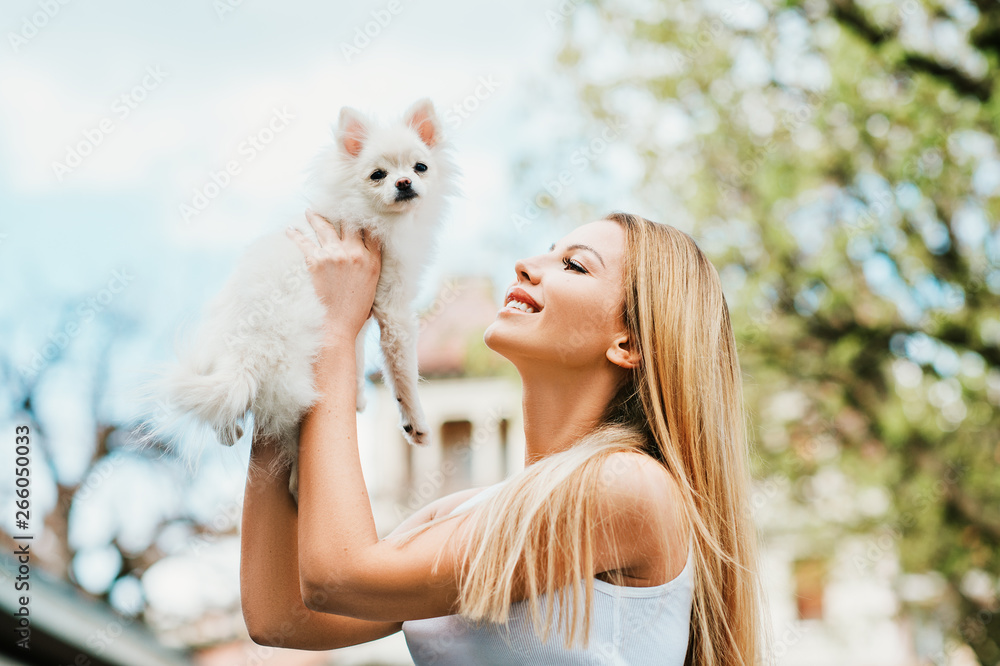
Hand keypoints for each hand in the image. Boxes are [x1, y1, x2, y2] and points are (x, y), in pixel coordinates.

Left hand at [286, 210, 380, 342]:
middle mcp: (356, 254)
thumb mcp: (372, 287)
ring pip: (326, 227)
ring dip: (317, 217)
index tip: (359, 210)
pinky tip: (290, 229)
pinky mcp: (316, 261)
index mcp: (373, 261)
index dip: (365, 218)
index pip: (372, 231)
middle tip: (336, 202)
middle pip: (350, 223)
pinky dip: (296, 234)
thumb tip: (366, 254)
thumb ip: (371, 266)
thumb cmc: (355, 312)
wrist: (337, 327)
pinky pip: (304, 242)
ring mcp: (335, 255)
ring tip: (311, 211)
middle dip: (343, 211)